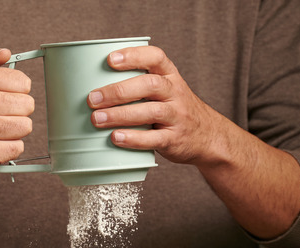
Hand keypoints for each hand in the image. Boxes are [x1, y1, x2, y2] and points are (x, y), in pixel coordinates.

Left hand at [87, 45, 299, 238]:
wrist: (208, 136)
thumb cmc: (173, 110)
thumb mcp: (163, 91)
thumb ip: (137, 84)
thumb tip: (91, 87)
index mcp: (170, 76)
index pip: (155, 57)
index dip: (134, 56)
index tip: (110, 60)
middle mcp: (175, 93)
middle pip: (149, 85)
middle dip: (118, 91)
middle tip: (93, 98)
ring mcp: (177, 116)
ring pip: (151, 112)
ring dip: (120, 115)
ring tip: (97, 119)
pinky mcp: (174, 139)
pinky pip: (154, 138)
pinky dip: (133, 138)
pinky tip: (115, 137)